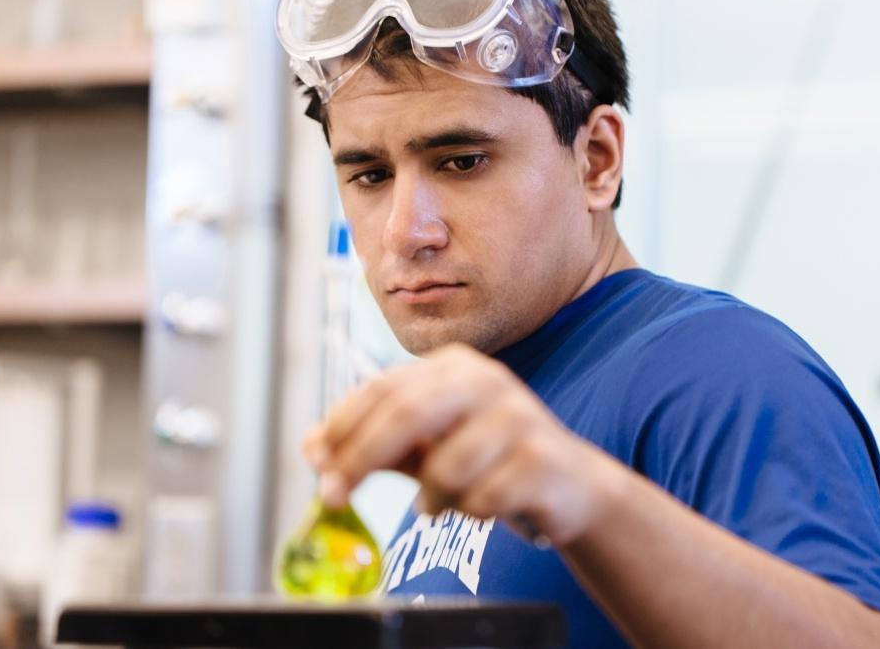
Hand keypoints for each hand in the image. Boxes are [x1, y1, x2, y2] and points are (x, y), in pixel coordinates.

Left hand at [302, 344, 621, 545]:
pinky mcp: (543, 458)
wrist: (568, 485)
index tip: (317, 464)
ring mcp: (519, 417)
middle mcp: (487, 381)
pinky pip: (483, 498)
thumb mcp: (426, 448)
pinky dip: (472, 512)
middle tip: (335, 496)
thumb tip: (311, 447)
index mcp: (454, 367)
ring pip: (446, 466)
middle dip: (362, 458)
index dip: (342, 427)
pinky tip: (484, 506)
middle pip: (408, 412)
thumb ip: (372, 444)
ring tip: (443, 503)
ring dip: (432, 498)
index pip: (383, 388)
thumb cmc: (488, 461)